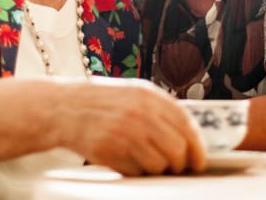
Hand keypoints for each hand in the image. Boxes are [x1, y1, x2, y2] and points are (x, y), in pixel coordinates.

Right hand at [59, 78, 206, 175]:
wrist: (66, 108)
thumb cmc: (104, 102)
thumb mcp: (135, 94)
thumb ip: (161, 109)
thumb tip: (189, 135)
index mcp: (148, 96)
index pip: (185, 124)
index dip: (197, 146)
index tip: (199, 160)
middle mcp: (139, 113)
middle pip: (176, 149)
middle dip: (180, 163)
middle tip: (176, 167)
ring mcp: (124, 133)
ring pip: (158, 164)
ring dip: (158, 168)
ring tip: (147, 160)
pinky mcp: (110, 151)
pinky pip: (136, 172)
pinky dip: (137, 171)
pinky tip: (128, 160)